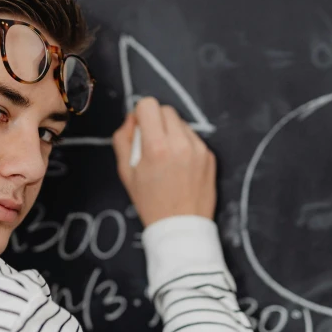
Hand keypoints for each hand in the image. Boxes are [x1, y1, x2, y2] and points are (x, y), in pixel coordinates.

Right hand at [112, 97, 216, 226]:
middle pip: (165, 109)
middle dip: (155, 120)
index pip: (148, 105)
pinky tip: (179, 164)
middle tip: (151, 142)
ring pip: (180, 122)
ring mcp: (198, 149)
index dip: (140, 114)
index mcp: (156, 147)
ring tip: (166, 155)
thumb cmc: (150, 202)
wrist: (181, 226)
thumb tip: (131, 120)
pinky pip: (193, 137)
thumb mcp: (126, 172)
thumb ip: (122, 140)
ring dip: (171, 131)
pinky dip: (184, 143)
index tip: (139, 128)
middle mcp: (179, 143)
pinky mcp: (209, 155)